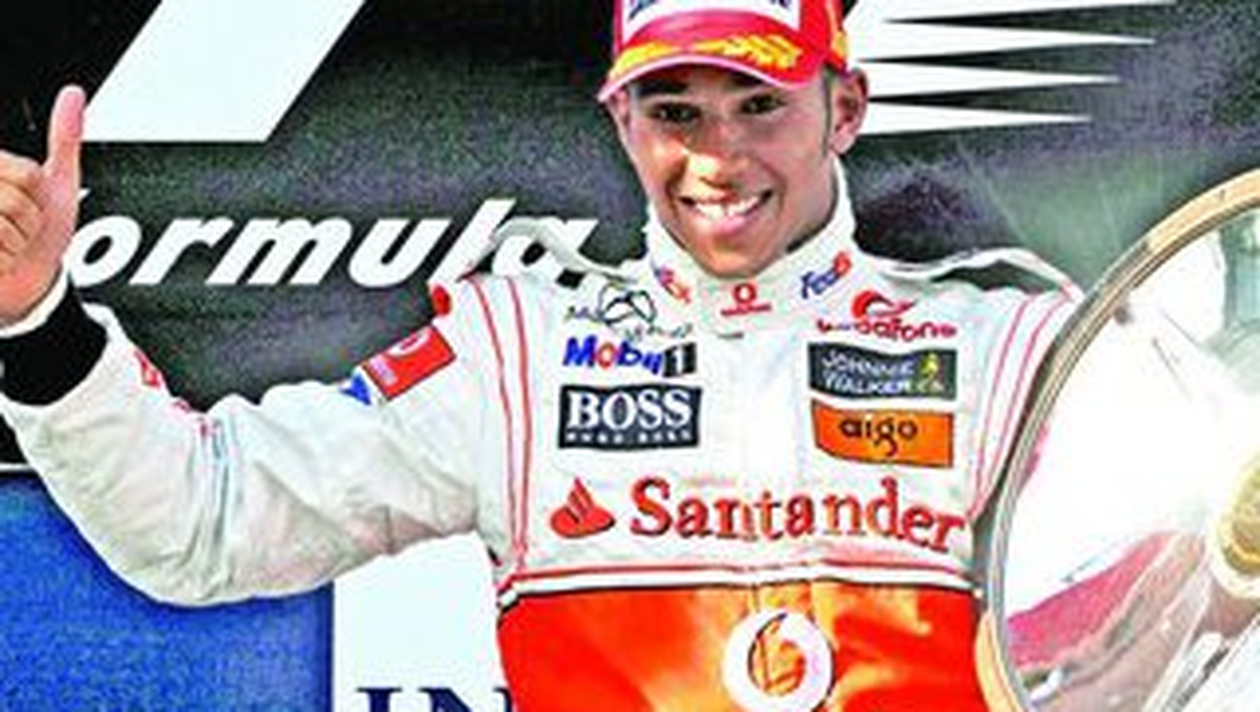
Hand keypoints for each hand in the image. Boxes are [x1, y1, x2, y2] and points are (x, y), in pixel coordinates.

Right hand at [0, 84, 84, 324]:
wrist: (29, 283)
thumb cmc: (42, 234)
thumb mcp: (57, 183)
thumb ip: (64, 137)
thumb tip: (73, 93)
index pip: (27, 175)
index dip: (38, 195)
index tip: (28, 204)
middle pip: (14, 202)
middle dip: (28, 225)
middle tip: (17, 231)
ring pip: (2, 228)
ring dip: (14, 247)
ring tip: (5, 247)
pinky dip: (2, 264)